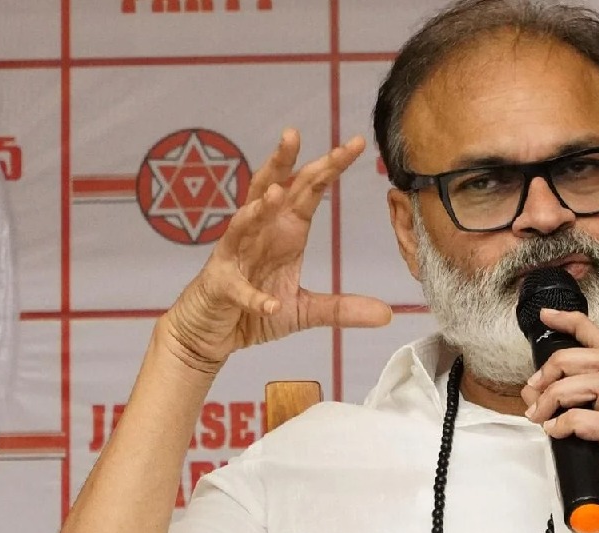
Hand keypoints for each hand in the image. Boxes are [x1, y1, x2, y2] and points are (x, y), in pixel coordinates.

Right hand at [163, 129, 391, 371]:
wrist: (211, 332)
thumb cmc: (253, 311)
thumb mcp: (305, 310)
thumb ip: (343, 308)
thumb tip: (387, 314)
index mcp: (285, 231)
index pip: (309, 191)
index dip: (329, 167)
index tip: (355, 143)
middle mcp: (259, 234)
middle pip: (271, 190)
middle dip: (284, 163)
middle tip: (294, 133)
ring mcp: (235, 257)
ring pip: (243, 224)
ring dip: (258, 210)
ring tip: (275, 194)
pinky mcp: (220, 285)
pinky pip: (238, 288)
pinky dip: (253, 296)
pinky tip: (269, 303)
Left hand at [520, 308, 598, 532]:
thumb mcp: (581, 453)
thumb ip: (568, 423)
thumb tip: (538, 398)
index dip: (577, 325)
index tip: (547, 318)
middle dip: (559, 363)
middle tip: (534, 393)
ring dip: (559, 390)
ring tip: (540, 415)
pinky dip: (568, 419)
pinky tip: (553, 434)